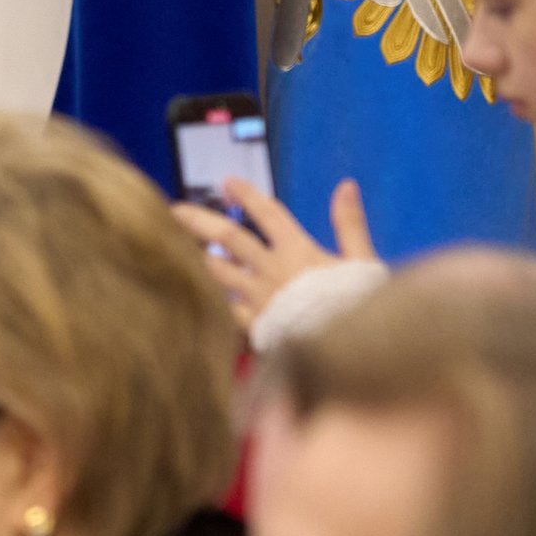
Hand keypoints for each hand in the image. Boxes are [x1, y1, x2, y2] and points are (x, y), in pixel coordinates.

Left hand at [170, 176, 378, 327]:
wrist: (348, 354)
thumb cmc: (358, 305)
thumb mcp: (361, 260)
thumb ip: (349, 223)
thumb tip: (346, 184)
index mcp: (298, 251)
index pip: (268, 214)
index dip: (247, 195)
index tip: (227, 182)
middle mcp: (271, 271)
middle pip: (229, 238)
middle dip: (200, 220)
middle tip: (174, 209)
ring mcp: (258, 298)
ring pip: (219, 272)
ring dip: (201, 257)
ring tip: (180, 246)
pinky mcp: (254, 325)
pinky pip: (226, 307)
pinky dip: (215, 296)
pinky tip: (203, 290)